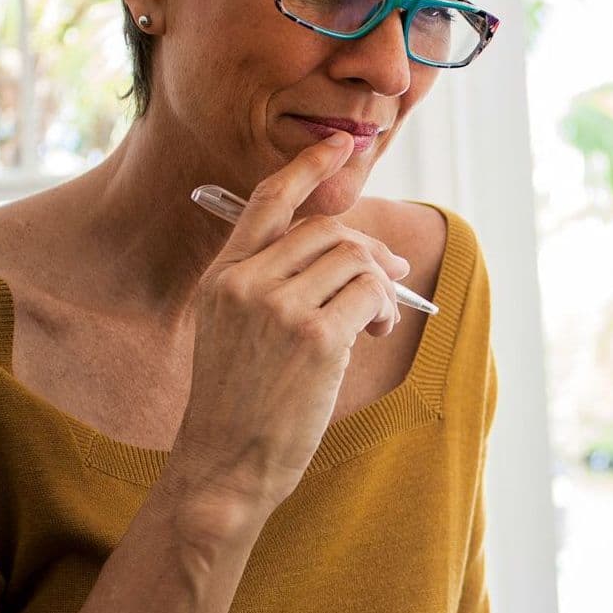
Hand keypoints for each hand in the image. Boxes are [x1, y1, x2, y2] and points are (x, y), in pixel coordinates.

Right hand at [170, 132, 408, 517]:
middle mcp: (245, 283)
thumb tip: (358, 256)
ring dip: (379, 286)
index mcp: (221, 279)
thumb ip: (274, 289)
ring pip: (354, 260)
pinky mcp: (315, 337)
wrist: (223, 465)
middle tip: (390, 279)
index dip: (306, 168)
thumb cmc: (237, 407)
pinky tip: (375, 332)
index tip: (339, 146)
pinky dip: (384, 308)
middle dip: (368, 251)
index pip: (265, 203)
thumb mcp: (234, 335)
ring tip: (375, 322)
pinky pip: (369, 295)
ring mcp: (278, 307)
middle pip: (327, 231)